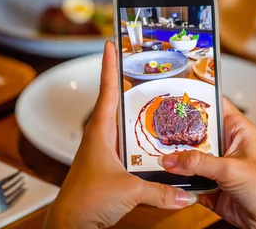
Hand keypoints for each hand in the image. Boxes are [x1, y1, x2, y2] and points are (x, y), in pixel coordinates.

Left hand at [45, 42, 196, 228]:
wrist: (70, 224)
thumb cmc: (86, 200)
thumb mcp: (130, 191)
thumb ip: (161, 191)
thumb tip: (185, 195)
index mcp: (100, 131)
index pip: (107, 90)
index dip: (109, 65)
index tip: (110, 44)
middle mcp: (100, 136)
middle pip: (115, 102)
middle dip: (128, 84)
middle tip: (143, 67)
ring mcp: (103, 150)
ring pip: (122, 124)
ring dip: (135, 112)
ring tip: (155, 100)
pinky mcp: (107, 165)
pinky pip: (126, 144)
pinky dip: (138, 138)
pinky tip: (153, 142)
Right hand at [159, 99, 255, 228]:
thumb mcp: (231, 168)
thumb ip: (199, 163)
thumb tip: (171, 160)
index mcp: (236, 130)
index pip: (213, 105)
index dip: (195, 100)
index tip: (172, 96)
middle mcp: (225, 146)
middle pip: (195, 134)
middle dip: (176, 135)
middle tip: (156, 131)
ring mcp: (217, 167)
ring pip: (189, 160)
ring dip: (176, 162)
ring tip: (155, 156)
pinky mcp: (211, 188)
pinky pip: (189, 182)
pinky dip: (179, 183)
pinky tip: (167, 180)